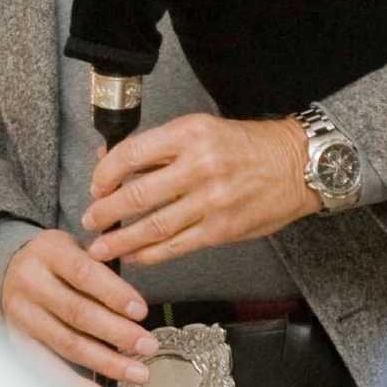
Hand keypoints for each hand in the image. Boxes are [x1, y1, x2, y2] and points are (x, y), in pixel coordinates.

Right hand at [0, 227, 158, 386]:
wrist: (10, 269)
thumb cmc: (56, 261)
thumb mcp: (75, 248)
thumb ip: (101, 269)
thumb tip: (136, 306)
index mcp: (49, 252)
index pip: (84, 273)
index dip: (114, 293)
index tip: (141, 311)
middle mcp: (31, 283)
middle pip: (77, 312)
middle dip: (117, 333)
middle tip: (148, 345)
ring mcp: (22, 314)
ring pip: (66, 344)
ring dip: (106, 362)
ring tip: (137, 372)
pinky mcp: (18, 341)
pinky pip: (46, 367)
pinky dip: (73, 384)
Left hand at [82, 114, 316, 270]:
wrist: (295, 165)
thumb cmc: (247, 146)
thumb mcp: (201, 130)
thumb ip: (159, 148)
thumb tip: (111, 159)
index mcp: (190, 133)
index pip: (132, 154)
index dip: (105, 173)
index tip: (95, 185)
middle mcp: (199, 166)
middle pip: (137, 194)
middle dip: (106, 212)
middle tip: (90, 220)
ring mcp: (211, 200)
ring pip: (153, 226)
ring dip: (121, 240)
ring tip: (101, 248)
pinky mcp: (221, 229)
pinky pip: (176, 246)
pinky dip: (150, 254)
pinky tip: (135, 256)